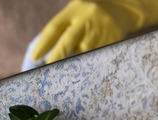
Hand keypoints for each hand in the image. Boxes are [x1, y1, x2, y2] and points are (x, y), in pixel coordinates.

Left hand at [32, 0, 157, 63]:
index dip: (43, 44)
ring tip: (68, 71)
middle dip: (57, 58)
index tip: (35, 57)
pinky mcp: (111, 42)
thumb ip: (64, 26)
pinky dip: (89, 63)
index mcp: (74, 11)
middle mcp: (86, 21)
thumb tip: (48, 49)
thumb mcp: (76, 11)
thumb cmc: (91, 12)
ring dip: (74, 62)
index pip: (54, 28)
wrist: (123, 10)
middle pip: (68, 43)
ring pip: (83, 53)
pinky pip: (97, 56)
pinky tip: (86, 69)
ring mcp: (99, 32)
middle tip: (47, 69)